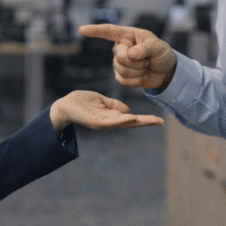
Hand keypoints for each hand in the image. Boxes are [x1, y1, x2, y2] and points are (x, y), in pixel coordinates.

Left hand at [50, 90, 164, 132]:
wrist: (64, 106)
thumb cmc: (82, 102)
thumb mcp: (102, 101)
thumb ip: (114, 106)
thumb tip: (129, 111)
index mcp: (112, 118)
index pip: (132, 119)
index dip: (146, 120)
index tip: (160, 120)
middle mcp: (110, 123)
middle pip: (131, 123)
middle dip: (146, 122)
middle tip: (161, 122)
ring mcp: (103, 124)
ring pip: (122, 123)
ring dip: (135, 121)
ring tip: (149, 120)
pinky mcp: (95, 122)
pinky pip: (110, 122)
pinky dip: (121, 120)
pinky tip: (131, 117)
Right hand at [78, 24, 177, 91]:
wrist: (166, 71)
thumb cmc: (162, 54)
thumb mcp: (158, 47)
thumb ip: (145, 48)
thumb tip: (129, 55)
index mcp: (127, 36)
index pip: (109, 32)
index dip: (95, 31)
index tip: (81, 30)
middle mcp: (120, 48)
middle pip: (120, 57)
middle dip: (137, 62)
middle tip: (148, 60)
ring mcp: (119, 63)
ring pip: (122, 70)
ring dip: (139, 72)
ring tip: (147, 67)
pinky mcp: (121, 76)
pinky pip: (123, 81)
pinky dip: (137, 81)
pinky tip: (143, 76)